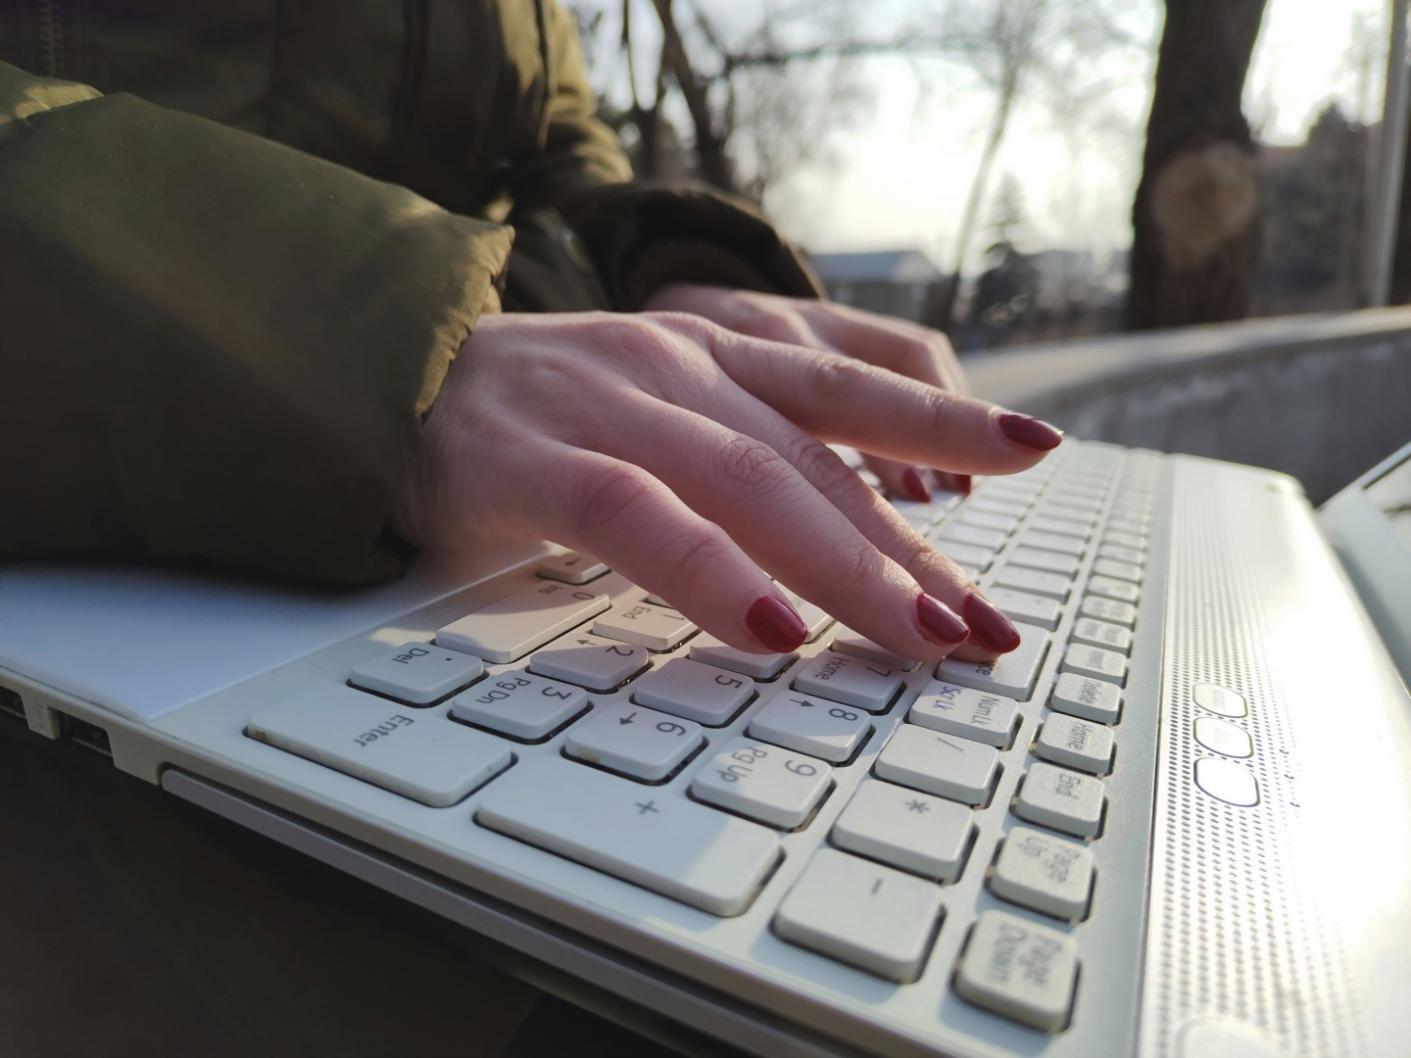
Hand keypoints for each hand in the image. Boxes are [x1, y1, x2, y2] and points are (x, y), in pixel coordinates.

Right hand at [394, 311, 1062, 661]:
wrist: (390, 383)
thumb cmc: (540, 423)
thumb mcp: (655, 421)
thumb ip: (736, 468)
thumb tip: (835, 553)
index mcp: (711, 356)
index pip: (848, 387)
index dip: (944, 419)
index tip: (1035, 450)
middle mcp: (674, 367)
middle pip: (818, 459)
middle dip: (911, 546)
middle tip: (982, 625)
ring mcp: (606, 406)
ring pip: (748, 482)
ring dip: (844, 565)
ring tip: (918, 634)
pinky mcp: (534, 462)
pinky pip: (634, 516)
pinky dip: (707, 572)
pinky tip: (768, 626)